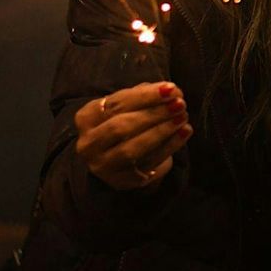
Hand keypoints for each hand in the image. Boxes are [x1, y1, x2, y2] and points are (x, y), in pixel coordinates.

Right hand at [74, 81, 192, 190]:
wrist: (117, 158)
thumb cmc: (124, 122)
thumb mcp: (127, 105)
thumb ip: (144, 95)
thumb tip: (170, 90)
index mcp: (86, 118)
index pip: (116, 103)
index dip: (146, 96)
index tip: (171, 88)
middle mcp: (88, 144)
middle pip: (121, 127)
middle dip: (154, 114)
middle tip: (180, 104)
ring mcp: (102, 166)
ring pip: (131, 148)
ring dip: (161, 131)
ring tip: (183, 117)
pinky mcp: (120, 181)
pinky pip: (147, 164)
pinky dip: (169, 146)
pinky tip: (184, 132)